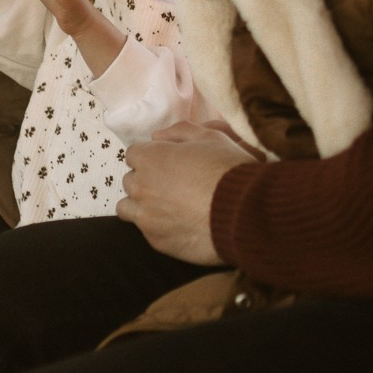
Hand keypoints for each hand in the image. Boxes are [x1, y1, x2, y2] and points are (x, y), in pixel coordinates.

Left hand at [117, 123, 257, 263]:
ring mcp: (146, 216)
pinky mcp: (156, 241)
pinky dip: (157, 226)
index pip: (134, 153)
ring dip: (142, 205)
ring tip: (169, 207)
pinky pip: (146, 231)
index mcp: (150, 158)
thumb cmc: (228, 169)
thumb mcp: (210, 137)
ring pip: (128, 208)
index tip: (169, 162)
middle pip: (131, 180)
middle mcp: (141, 187)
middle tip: (174, 185)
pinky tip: (180, 224)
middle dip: (147, 180)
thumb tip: (156, 136)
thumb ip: (179, 131)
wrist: (244, 213)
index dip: (153, 156)